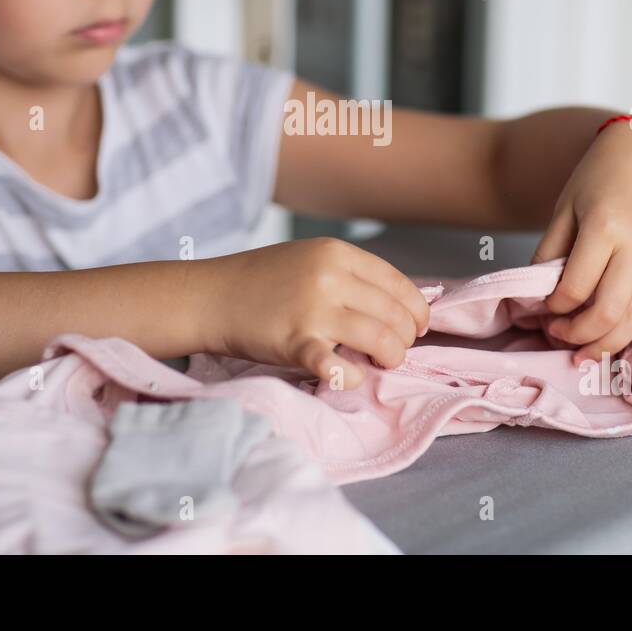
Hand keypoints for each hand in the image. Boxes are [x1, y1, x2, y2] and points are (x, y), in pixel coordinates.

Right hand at [200, 238, 430, 389]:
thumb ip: (351, 275)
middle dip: (406, 338)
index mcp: (336, 253)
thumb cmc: (264, 279)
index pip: (398, 284)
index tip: (419, 326)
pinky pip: (336, 365)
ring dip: (391, 357)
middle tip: (396, 350)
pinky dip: (351, 376)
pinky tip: (351, 377)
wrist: (213, 296)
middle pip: (394, 314)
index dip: (418, 309)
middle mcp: (329, 277)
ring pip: (379, 338)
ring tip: (382, 362)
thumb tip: (400, 303)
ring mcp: (313, 310)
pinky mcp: (295, 342)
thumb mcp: (311, 259)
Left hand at [529, 119, 631, 363]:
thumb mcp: (564, 208)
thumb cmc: (597, 177)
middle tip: (557, 337)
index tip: (542, 310)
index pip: (576, 287)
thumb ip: (551, 253)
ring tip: (585, 355)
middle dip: (578, 335)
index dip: (554, 308)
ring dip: (610, 345)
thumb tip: (539, 298)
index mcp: (606, 227)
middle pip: (609, 311)